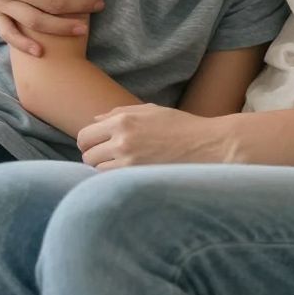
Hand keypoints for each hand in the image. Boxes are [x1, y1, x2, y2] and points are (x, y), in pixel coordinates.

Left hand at [77, 103, 234, 170]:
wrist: (208, 144)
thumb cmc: (181, 126)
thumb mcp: (150, 111)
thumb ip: (119, 113)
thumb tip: (95, 120)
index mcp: (123, 120)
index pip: (84, 136)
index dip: (88, 143)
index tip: (96, 147)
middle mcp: (122, 140)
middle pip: (87, 156)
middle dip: (95, 157)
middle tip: (111, 159)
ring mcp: (130, 162)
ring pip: (97, 172)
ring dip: (105, 171)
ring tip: (123, 168)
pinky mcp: (139, 178)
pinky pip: (112, 183)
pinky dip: (115, 181)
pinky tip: (129, 177)